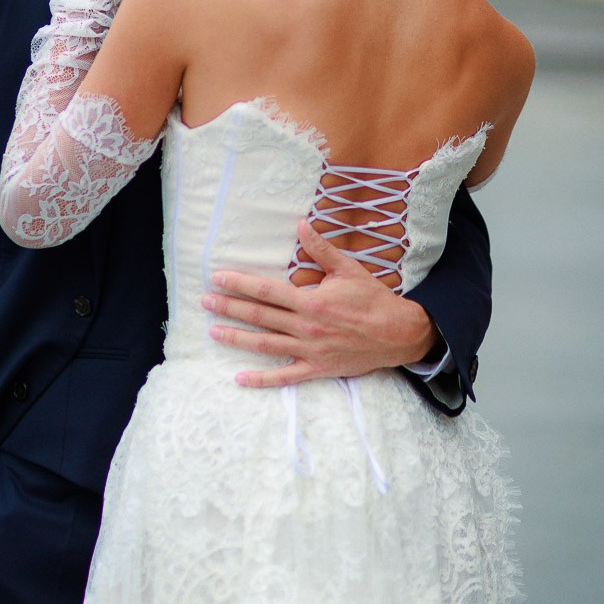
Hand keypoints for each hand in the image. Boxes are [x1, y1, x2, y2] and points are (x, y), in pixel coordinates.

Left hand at [201, 218, 438, 388]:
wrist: (399, 334)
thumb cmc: (373, 299)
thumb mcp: (348, 270)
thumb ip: (321, 249)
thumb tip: (301, 223)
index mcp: (311, 302)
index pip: (266, 291)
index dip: (239, 284)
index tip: (217, 278)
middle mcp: (306, 328)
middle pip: (259, 317)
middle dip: (229, 308)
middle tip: (204, 302)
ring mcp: (310, 351)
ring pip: (265, 345)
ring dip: (237, 338)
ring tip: (214, 331)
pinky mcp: (317, 369)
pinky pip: (285, 377)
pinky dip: (262, 379)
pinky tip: (240, 378)